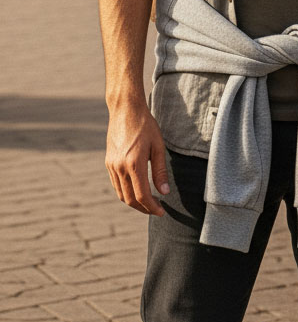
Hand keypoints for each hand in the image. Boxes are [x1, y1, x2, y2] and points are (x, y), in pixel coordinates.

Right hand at [105, 101, 169, 215]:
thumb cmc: (145, 125)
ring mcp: (112, 165)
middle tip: (157, 209)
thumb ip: (160, 171)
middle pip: (130, 199)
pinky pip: (116, 184)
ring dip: (134, 202)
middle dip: (144, 208)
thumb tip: (164, 192)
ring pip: (121, 194)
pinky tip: (137, 189)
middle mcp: (120, 167)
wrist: (125, 109)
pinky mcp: (108, 162)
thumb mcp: (158, 146)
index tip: (161, 211)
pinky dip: (126, 192)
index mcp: (134, 164)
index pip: (142, 195)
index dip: (152, 207)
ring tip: (148, 202)